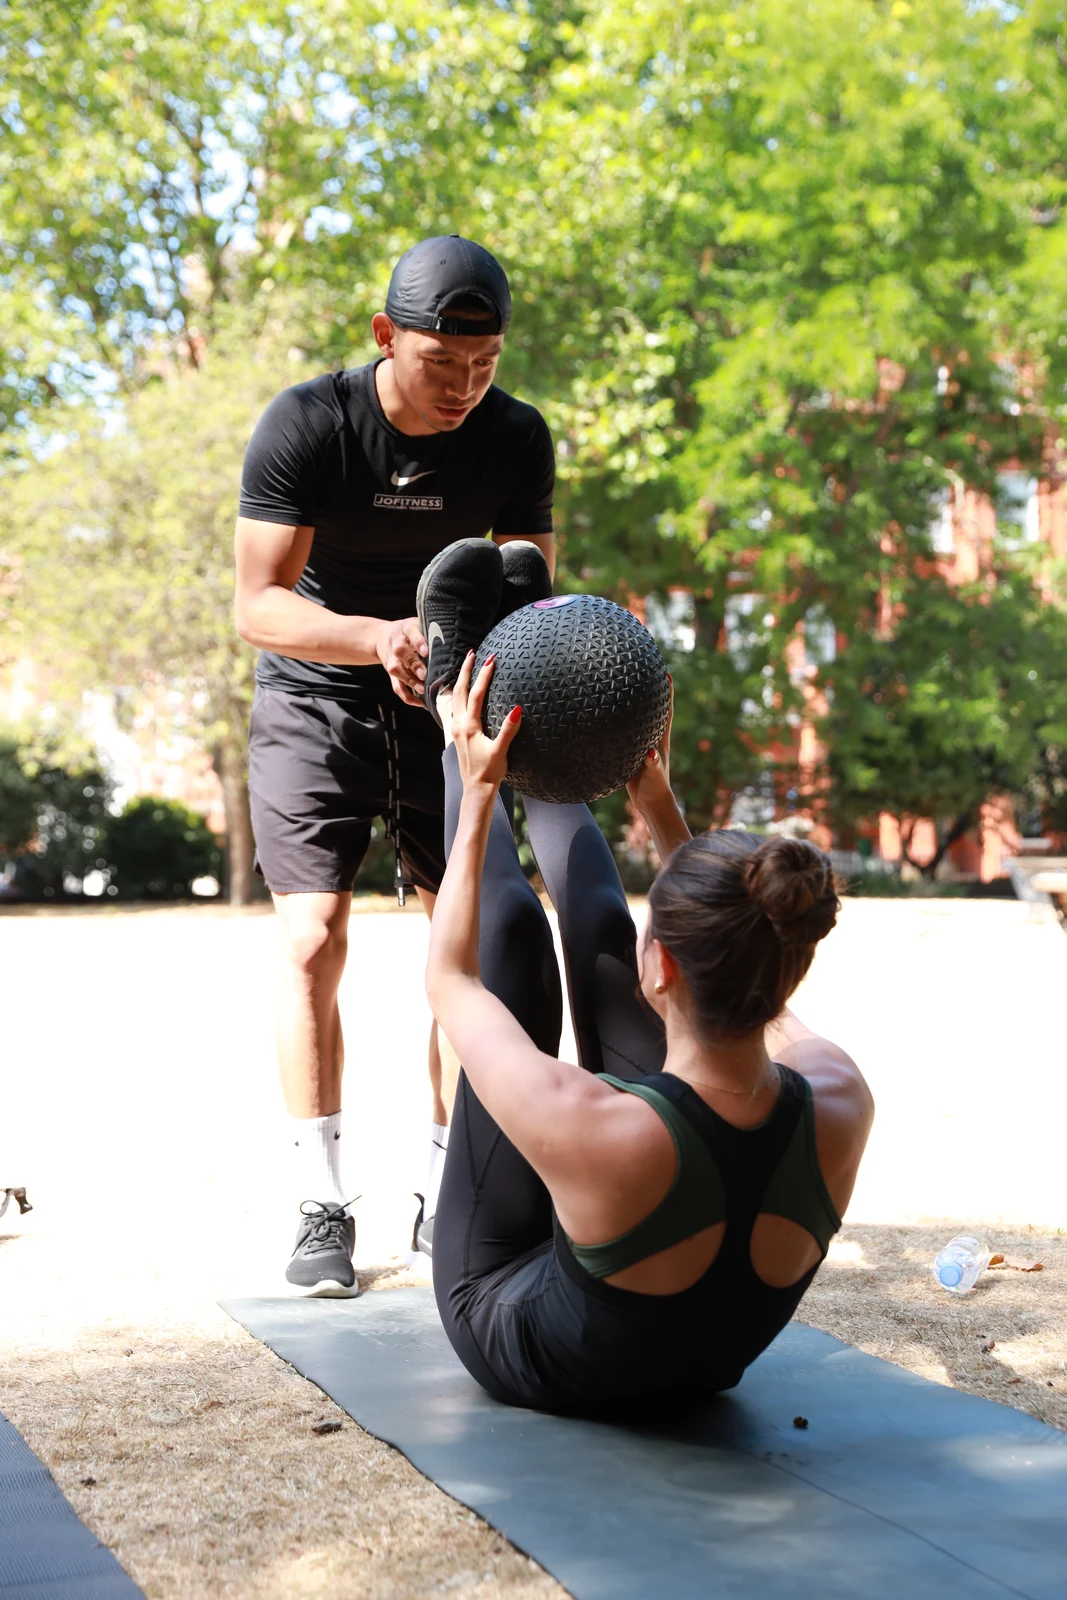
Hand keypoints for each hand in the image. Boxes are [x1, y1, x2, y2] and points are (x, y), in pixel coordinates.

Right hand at [376, 617, 427, 706]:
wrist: (382, 637)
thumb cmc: (408, 632)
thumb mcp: (417, 625)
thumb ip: (431, 632)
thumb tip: (455, 642)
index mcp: (406, 628)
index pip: (411, 633)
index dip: (418, 642)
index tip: (426, 652)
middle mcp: (396, 643)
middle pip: (400, 652)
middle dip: (413, 664)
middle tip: (424, 674)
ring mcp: (391, 659)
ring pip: (396, 670)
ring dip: (409, 680)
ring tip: (422, 689)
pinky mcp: (390, 673)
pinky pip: (396, 686)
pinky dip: (406, 696)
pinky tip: (419, 702)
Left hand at [450, 651, 521, 793]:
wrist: (476, 789)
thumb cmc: (490, 772)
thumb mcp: (501, 751)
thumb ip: (508, 730)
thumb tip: (517, 709)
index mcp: (469, 726)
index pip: (476, 694)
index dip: (484, 676)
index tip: (491, 659)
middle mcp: (459, 724)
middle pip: (460, 690)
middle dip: (466, 670)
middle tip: (473, 653)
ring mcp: (456, 728)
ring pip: (455, 697)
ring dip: (461, 679)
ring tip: (467, 665)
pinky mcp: (457, 733)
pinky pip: (456, 706)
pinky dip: (460, 693)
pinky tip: (464, 690)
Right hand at [626, 674, 673, 813]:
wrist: (650, 802)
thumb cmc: (656, 788)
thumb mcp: (655, 776)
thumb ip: (653, 764)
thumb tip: (651, 753)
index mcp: (661, 740)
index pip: (666, 712)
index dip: (668, 693)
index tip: (667, 674)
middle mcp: (653, 739)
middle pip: (654, 711)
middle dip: (652, 693)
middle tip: (646, 672)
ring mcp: (642, 745)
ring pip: (639, 721)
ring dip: (636, 706)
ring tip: (626, 687)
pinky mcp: (632, 753)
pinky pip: (627, 733)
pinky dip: (622, 723)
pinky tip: (611, 715)